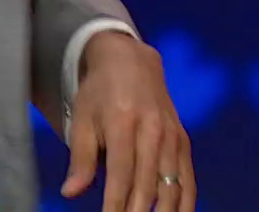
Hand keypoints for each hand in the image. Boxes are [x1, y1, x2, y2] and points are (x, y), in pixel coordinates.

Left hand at [61, 32, 195, 211]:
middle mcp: (152, 130)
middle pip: (147, 185)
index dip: (115, 205)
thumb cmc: (100, 93)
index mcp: (123, 123)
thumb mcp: (82, 119)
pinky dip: (185, 204)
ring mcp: (172, 136)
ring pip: (172, 186)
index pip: (121, 175)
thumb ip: (80, 159)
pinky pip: (188, 179)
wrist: (132, 61)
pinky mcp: (183, 141)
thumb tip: (70, 193)